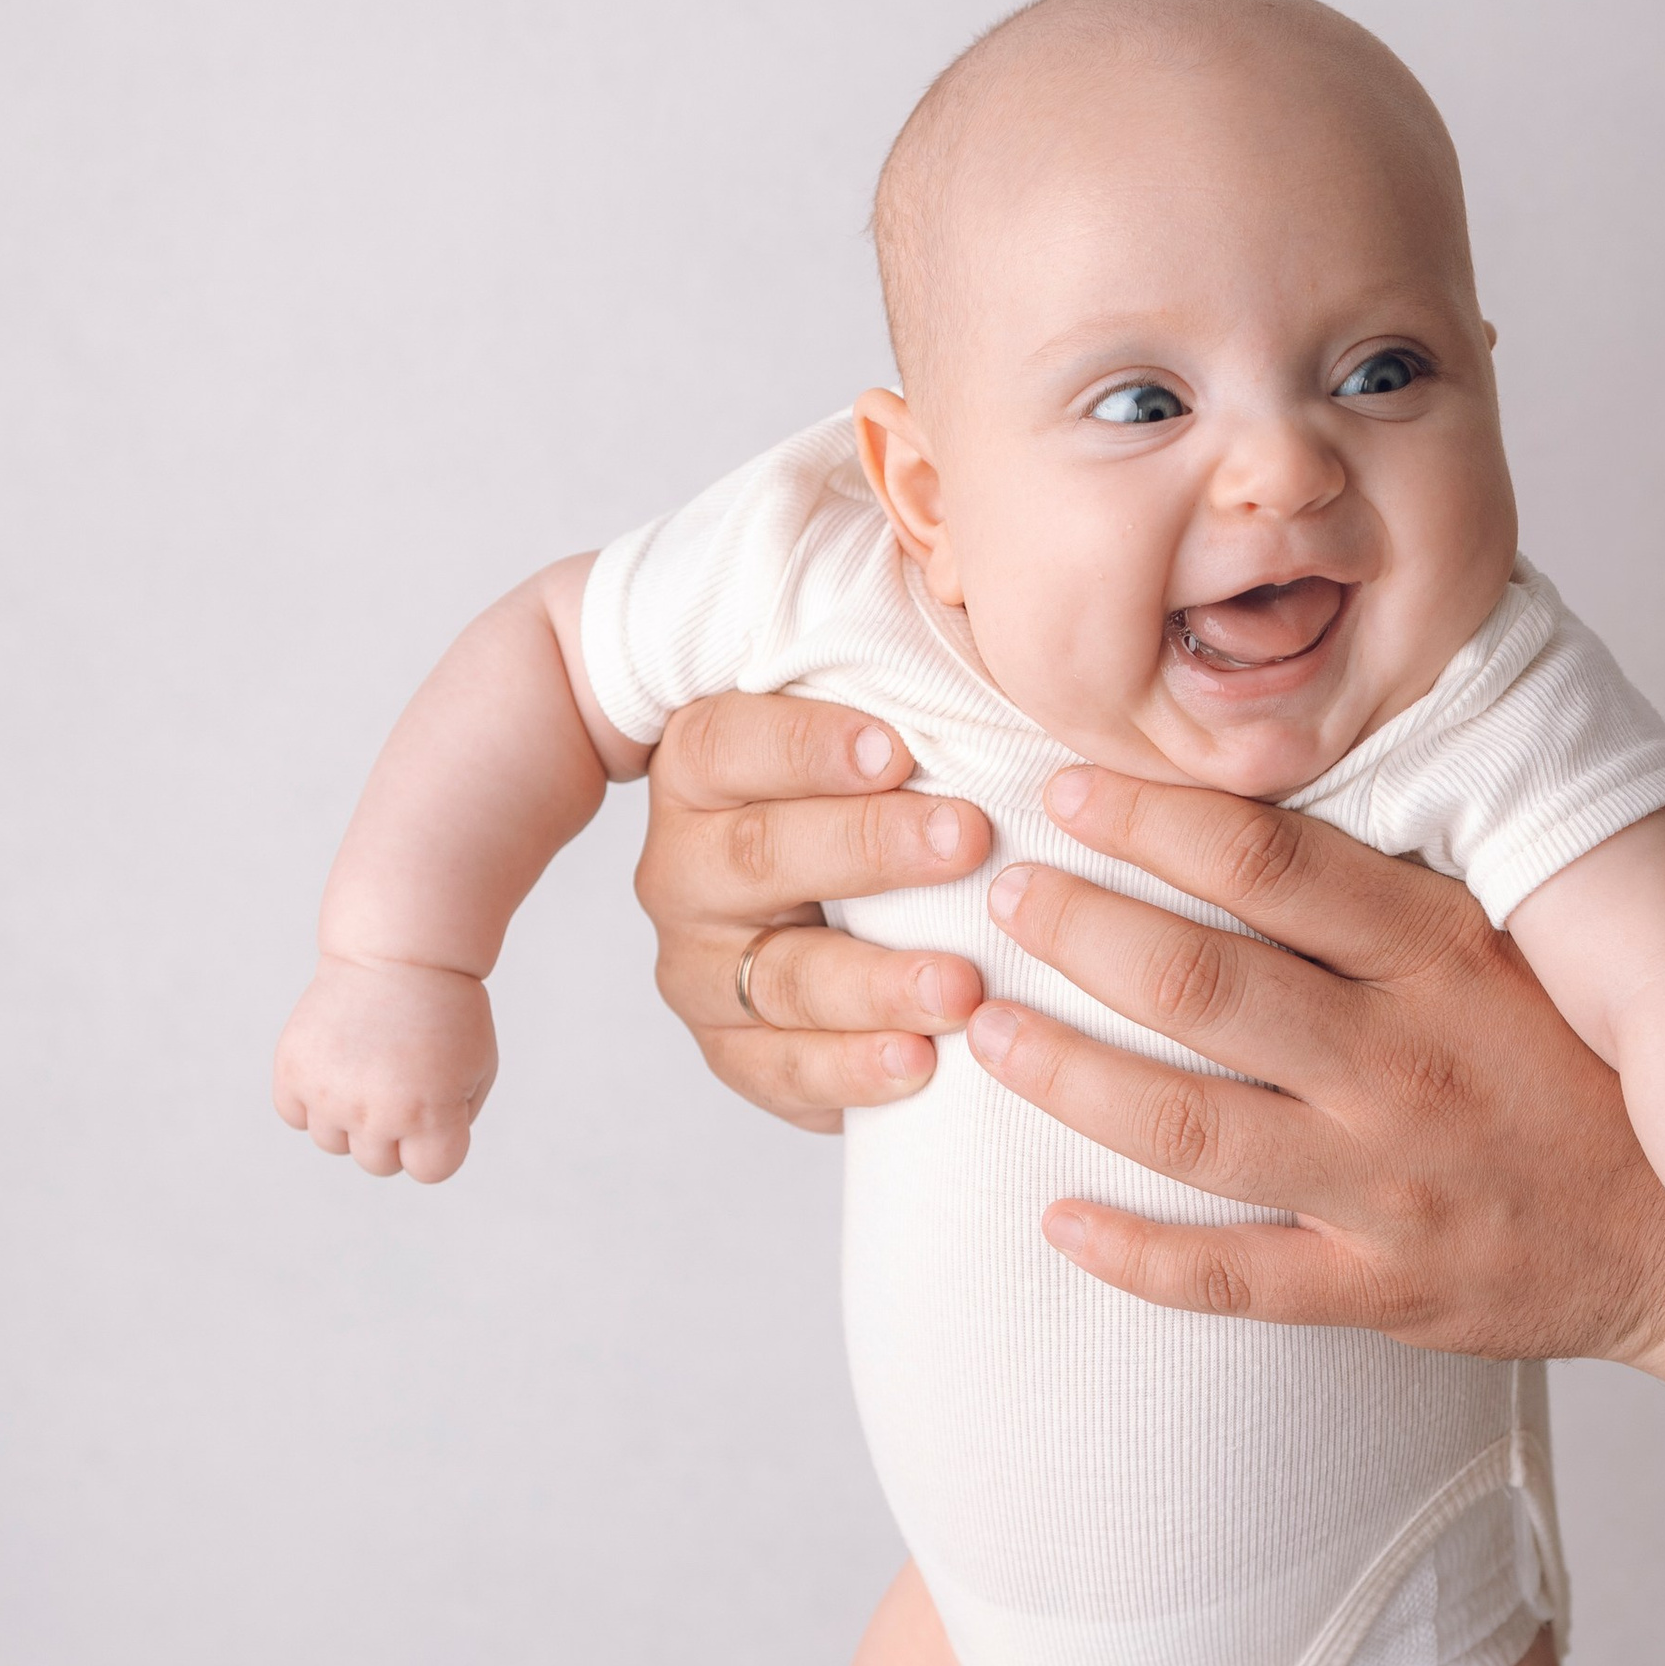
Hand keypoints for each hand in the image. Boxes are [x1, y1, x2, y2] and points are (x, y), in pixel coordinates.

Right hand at [273, 957, 498, 1181]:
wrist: (400, 954)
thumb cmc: (447, 1013)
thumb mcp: (479, 1070)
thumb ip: (452, 1123)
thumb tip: (411, 1154)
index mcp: (429, 1115)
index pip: (430, 1171)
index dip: (438, 1141)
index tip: (438, 1105)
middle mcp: (375, 1112)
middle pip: (378, 1163)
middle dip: (393, 1130)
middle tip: (400, 1079)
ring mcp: (329, 1094)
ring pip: (333, 1141)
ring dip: (349, 1116)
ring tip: (367, 1066)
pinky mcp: (292, 1071)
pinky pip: (294, 1114)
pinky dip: (310, 1099)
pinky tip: (335, 1064)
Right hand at [636, 693, 991, 1130]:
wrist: (837, 913)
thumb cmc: (881, 792)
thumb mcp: (878, 719)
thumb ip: (912, 668)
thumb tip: (979, 591)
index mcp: (703, 764)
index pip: (733, 743)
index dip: (809, 745)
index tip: (899, 749)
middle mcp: (685, 865)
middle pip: (762, 855)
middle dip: (870, 849)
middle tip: (969, 841)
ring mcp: (702, 966)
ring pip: (779, 975)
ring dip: (875, 983)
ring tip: (961, 987)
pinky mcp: (733, 1050)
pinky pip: (780, 1071)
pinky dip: (850, 1074)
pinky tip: (920, 1066)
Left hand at [962, 766, 1664, 1409]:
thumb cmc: (1599, 1069)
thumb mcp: (1531, 939)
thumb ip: (1406, 872)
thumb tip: (1278, 759)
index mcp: (1446, 954)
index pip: (1271, 862)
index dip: (1149, 819)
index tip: (1062, 789)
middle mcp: (1408, 1063)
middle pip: (1203, 986)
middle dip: (1079, 932)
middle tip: (999, 894)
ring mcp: (1390, 1184)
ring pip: (1191, 1128)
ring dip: (1070, 1077)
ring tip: (986, 1031)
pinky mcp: (1384, 1288)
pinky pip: (1234, 1279)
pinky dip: (1135, 1256)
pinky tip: (1057, 1221)